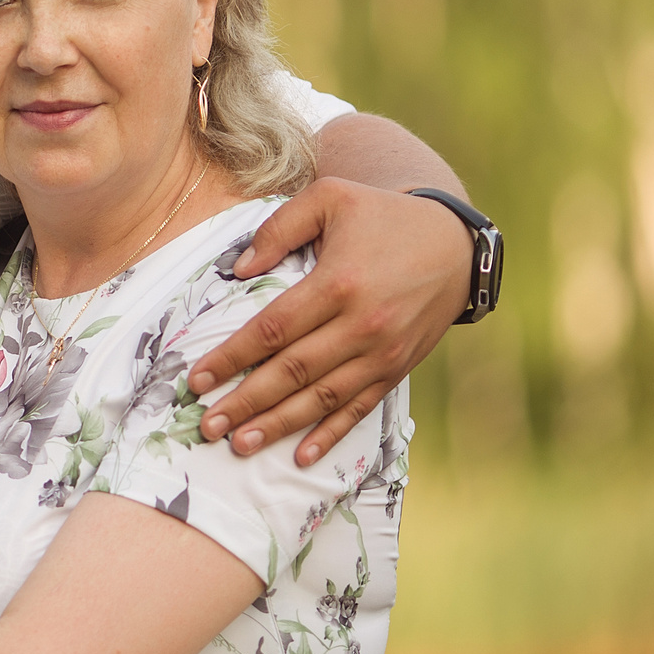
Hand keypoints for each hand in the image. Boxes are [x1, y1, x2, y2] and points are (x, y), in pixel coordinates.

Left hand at [187, 179, 469, 465]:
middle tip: (207, 425)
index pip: (272, 330)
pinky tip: (301, 456)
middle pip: (292, 372)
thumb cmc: (383, 216)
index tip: (197, 379)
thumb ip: (278, 228)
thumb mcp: (331, 197)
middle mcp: (362, 325)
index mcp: (338, 283)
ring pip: (323, 398)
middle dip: (246, 402)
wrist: (456, 244)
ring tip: (240, 444)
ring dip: (279, 425)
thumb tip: (236, 271)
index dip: (232, 358)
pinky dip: (330, 434)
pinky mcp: (397, 368)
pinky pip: (360, 408)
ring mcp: (382, 353)